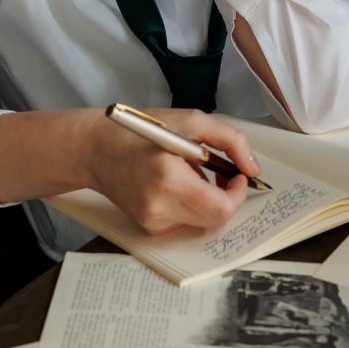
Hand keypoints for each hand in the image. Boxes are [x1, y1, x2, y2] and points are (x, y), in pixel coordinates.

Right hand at [87, 107, 259, 234]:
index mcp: (168, 177)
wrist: (95, 149)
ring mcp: (151, 220)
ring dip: (207, 200)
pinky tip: (175, 184)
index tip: (239, 175)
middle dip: (227, 197)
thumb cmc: (141, 131)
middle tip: (223, 174)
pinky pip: (183, 221)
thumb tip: (252, 168)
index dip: (238, 194)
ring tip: (191, 173)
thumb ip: (230, 141)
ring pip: (201, 221)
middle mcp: (158, 206)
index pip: (221, 208)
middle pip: (214, 219)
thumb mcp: (191, 120)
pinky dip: (189, 204)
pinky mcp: (147, 227)